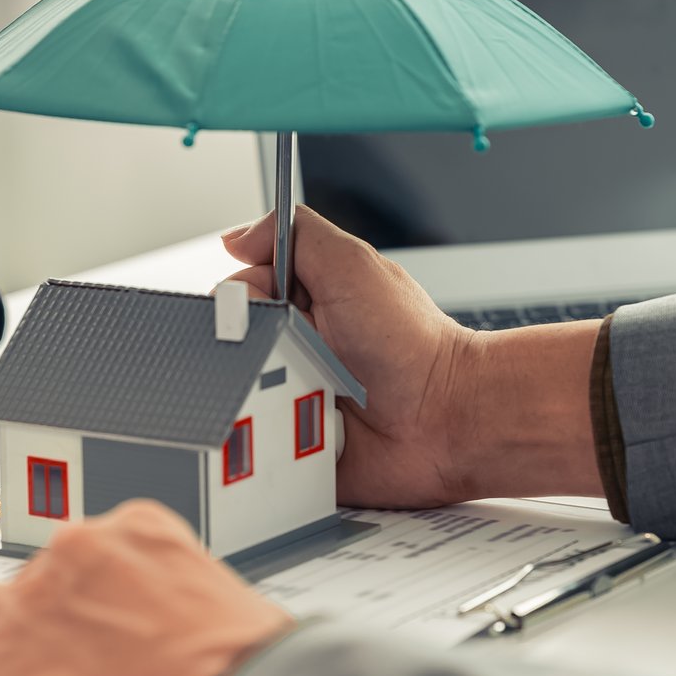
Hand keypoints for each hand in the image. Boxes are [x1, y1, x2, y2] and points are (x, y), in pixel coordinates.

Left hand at [0, 501, 293, 675]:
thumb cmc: (245, 663)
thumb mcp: (220, 601)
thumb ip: (174, 600)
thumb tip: (167, 632)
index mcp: (136, 527)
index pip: (81, 552)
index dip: (64, 586)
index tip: (56, 601)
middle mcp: (78, 549)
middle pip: (22, 579)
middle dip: (10, 607)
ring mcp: (33, 599)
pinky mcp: (2, 655)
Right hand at [223, 207, 602, 505]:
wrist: (446, 418)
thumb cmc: (412, 345)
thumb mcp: (352, 266)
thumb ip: (296, 233)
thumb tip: (236, 238)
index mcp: (302, 300)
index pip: (236, 292)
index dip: (243, 299)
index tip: (266, 308)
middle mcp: (292, 345)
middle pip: (229, 342)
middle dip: (250, 348)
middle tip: (294, 354)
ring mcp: (290, 393)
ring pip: (234, 392)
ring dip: (256, 393)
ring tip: (303, 395)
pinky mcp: (291, 440)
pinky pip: (252, 442)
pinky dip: (261, 436)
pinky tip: (295, 429)